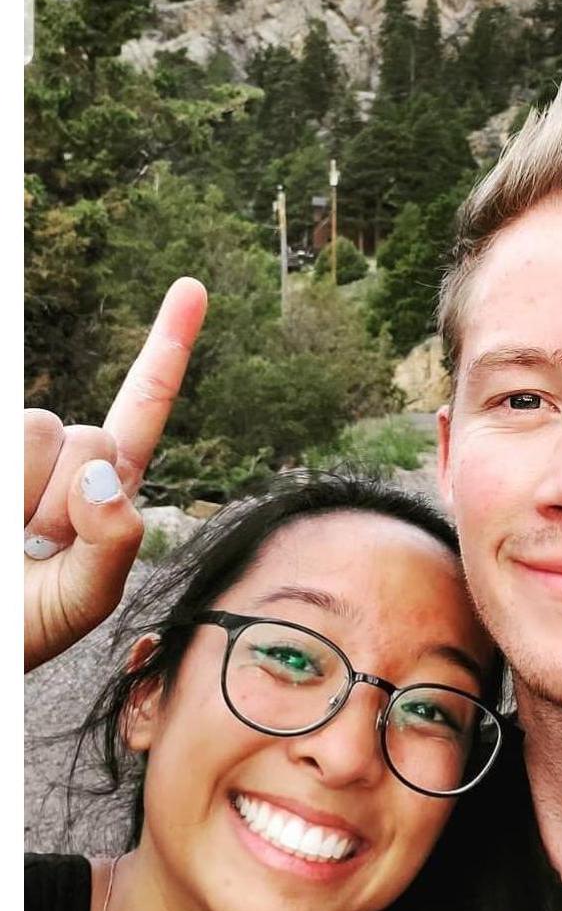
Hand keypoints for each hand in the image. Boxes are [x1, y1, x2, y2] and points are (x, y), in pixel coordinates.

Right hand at [24, 278, 207, 671]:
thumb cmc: (23, 623)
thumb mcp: (84, 599)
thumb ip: (112, 544)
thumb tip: (103, 480)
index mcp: (105, 482)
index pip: (142, 405)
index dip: (168, 346)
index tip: (192, 288)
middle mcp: (61, 454)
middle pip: (85, 434)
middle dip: (60, 500)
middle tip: (34, 550)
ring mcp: (17, 450)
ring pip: (36, 430)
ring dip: (21, 497)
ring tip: (9, 542)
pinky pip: (11, 440)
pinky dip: (11, 490)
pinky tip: (3, 530)